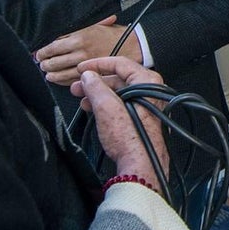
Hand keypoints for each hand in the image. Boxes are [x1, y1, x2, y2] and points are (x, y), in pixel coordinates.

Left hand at [34, 15, 139, 85]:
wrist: (132, 45)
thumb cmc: (113, 34)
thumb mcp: (94, 25)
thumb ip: (75, 30)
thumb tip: (55, 36)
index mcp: (80, 38)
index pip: (52, 46)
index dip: (43, 51)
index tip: (39, 52)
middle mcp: (81, 52)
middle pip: (53, 61)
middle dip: (44, 63)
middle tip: (41, 62)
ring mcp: (86, 65)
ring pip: (60, 73)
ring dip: (50, 73)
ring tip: (47, 72)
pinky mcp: (91, 75)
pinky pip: (71, 81)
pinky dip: (61, 81)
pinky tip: (57, 78)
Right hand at [72, 57, 169, 188]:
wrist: (140, 166)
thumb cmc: (130, 139)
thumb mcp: (107, 108)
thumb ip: (96, 87)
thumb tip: (88, 75)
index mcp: (148, 82)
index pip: (121, 64)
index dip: (98, 64)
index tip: (82, 68)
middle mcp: (150, 92)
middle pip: (119, 79)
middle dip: (95, 82)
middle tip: (77, 86)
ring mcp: (146, 106)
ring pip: (118, 93)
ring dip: (98, 94)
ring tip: (81, 99)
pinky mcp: (141, 119)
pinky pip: (121, 105)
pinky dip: (105, 105)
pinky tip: (92, 109)